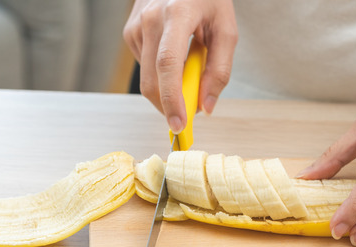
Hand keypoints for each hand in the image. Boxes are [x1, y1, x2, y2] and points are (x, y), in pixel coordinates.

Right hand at [123, 0, 237, 132]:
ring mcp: (136, 25)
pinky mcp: (129, 32)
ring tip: (189, 63)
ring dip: (168, 87)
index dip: (172, 99)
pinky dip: (160, 73)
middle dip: (168, 106)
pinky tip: (174, 54)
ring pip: (146, 77)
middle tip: (188, 116)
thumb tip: (206, 107)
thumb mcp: (226, 29)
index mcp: (178, 14)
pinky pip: (144, 67)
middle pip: (150, 80)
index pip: (168, 64)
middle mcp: (150, 18)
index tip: (179, 124)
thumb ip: (219, 70)